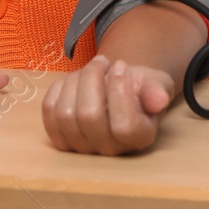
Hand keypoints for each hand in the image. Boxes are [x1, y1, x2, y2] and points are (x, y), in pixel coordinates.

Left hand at [42, 54, 175, 154]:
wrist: (121, 89)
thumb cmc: (140, 87)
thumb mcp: (156, 82)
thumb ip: (158, 90)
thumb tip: (159, 100)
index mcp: (139, 137)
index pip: (125, 125)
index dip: (119, 91)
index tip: (121, 65)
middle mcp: (111, 148)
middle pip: (89, 116)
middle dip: (92, 78)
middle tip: (102, 60)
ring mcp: (83, 147)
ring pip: (66, 113)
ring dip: (76, 81)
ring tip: (90, 69)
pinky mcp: (62, 139)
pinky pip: (49, 111)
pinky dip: (59, 88)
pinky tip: (75, 79)